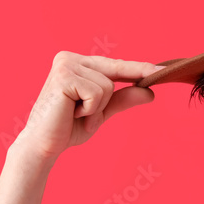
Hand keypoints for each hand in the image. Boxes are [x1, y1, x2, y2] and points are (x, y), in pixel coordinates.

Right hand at [16, 51, 164, 160]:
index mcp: (78, 63)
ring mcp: (65, 64)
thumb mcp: (101, 112)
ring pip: (107, 86)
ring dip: (96, 108)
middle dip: (104, 101)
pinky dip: (90, 110)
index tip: (160, 69)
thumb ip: (122, 100)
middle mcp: (70, 58)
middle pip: (114, 75)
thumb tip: (149, 92)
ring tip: (76, 115)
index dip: (137, 69)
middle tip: (80, 115)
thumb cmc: (68, 128)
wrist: (43, 145)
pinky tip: (72, 114)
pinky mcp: (64, 76)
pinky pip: (97, 93)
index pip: (115, 65)